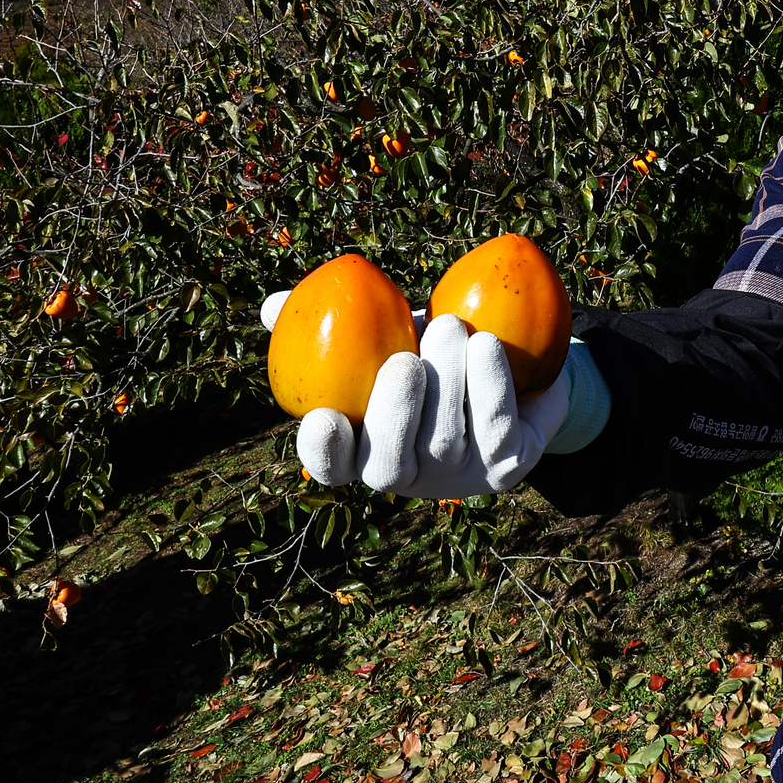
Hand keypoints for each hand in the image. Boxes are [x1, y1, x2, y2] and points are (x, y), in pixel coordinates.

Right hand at [260, 291, 570, 498]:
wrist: (508, 367)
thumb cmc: (425, 352)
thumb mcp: (379, 334)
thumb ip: (323, 323)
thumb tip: (273, 305)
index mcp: (364, 450)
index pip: (332, 467)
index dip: (323, 452)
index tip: (321, 416)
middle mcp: (408, 475)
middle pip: (390, 463)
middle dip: (395, 412)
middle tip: (404, 361)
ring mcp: (458, 476)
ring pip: (446, 442)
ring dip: (449, 384)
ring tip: (452, 326)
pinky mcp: (508, 464)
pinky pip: (498, 430)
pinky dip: (493, 386)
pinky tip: (488, 344)